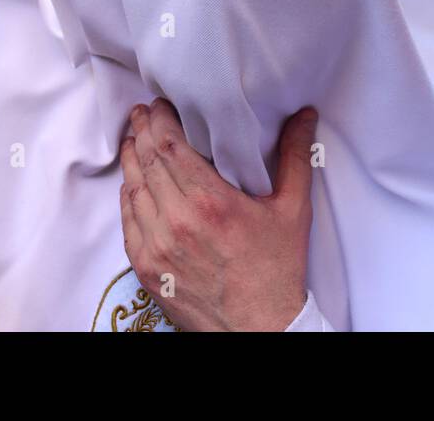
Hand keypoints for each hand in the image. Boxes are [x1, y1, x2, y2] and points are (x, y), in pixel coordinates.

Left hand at [119, 98, 316, 330]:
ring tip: (134, 139)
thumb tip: (305, 115)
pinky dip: (128, 197)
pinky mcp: (147, 268)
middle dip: (143, 132)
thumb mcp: (293, 209)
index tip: (161, 105)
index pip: (170, 146)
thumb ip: (296, 157)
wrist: (259, 328)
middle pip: (147, 162)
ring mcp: (158, 247)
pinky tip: (132, 183)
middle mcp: (179, 222)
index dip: (160, 120)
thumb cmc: (277, 270)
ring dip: (131, 160)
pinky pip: (128, 222)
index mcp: (212, 202)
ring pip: (133, 190)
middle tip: (143, 113)